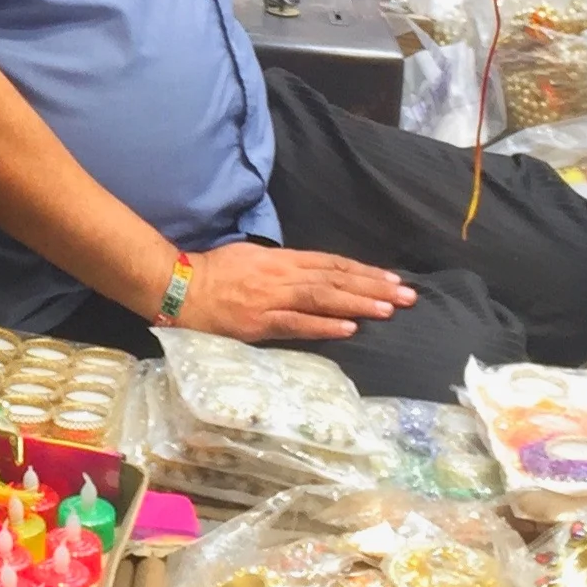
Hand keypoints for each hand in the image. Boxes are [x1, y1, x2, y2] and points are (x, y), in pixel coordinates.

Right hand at [176, 242, 414, 343]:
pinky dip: (324, 325)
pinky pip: (296, 323)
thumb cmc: (214, 272)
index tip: (392, 279)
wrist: (179, 286)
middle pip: (334, 279)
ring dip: (357, 303)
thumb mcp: (251, 258)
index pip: (330, 264)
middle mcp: (281, 275)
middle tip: (407, 296)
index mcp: (280, 259)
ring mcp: (271, 298)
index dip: (362, 272)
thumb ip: (282, 267)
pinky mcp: (260, 322)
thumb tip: (311, 275)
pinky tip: (349, 328)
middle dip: (373, 287)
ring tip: (388, 309)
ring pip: (322, 298)